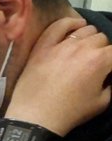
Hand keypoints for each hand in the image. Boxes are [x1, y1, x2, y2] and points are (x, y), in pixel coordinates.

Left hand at [4, 16, 111, 135]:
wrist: (36, 117)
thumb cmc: (71, 112)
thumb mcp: (103, 101)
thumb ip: (111, 83)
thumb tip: (108, 75)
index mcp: (100, 61)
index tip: (108, 69)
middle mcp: (82, 48)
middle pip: (101, 38)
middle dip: (103, 50)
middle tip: (97, 63)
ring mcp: (60, 45)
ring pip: (84, 30)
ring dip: (90, 38)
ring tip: (87, 48)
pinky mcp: (42, 47)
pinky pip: (57, 26)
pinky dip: (70, 23)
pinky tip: (76, 25)